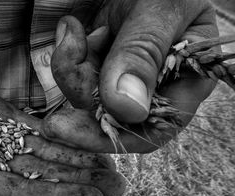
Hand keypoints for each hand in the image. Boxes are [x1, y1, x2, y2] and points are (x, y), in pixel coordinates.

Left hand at [51, 0, 218, 152]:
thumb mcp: (160, 10)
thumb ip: (144, 55)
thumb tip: (128, 110)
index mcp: (183, 80)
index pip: (152, 129)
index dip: (111, 136)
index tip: (69, 130)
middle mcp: (152, 85)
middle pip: (110, 116)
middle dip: (80, 96)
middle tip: (58, 79)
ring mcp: (122, 73)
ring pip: (87, 95)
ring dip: (70, 67)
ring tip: (72, 31)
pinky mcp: (100, 61)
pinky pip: (75, 73)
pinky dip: (67, 53)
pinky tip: (71, 27)